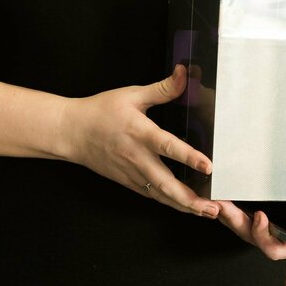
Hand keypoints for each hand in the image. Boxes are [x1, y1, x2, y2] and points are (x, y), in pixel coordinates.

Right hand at [59, 65, 218, 217]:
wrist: (72, 132)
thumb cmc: (101, 111)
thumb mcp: (131, 95)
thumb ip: (162, 89)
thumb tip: (183, 73)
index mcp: (139, 132)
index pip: (167, 146)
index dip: (188, 157)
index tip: (208, 166)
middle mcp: (137, 157)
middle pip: (165, 183)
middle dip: (190, 198)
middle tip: (213, 207)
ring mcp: (132, 173)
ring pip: (161, 195)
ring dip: (185, 206)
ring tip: (207, 212)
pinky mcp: (128, 182)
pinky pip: (153, 196)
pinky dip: (171, 203)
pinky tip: (189, 207)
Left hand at [214, 201, 285, 259]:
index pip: (273, 249)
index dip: (264, 235)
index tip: (260, 216)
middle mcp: (275, 236)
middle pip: (249, 235)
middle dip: (234, 220)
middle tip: (223, 204)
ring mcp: (263, 226)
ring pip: (238, 225)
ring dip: (225, 212)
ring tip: (214, 195)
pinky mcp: (254, 213)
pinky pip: (236, 213)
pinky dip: (226, 203)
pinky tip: (217, 188)